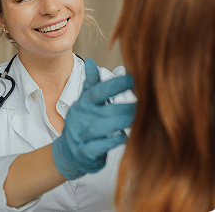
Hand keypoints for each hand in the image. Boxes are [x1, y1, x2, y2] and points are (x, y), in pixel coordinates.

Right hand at [52, 58, 135, 179]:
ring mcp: (81, 136)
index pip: (97, 92)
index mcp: (83, 105)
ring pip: (101, 128)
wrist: (69, 153)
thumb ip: (90, 84)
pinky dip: (113, 141)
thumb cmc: (82, 124)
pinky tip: (125, 136)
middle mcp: (81, 119)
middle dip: (125, 106)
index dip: (114, 84)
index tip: (133, 78)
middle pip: (104, 110)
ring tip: (137, 119)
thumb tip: (91, 61)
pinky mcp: (85, 153)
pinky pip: (99, 147)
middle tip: (145, 103)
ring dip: (121, 122)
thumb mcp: (84, 103)